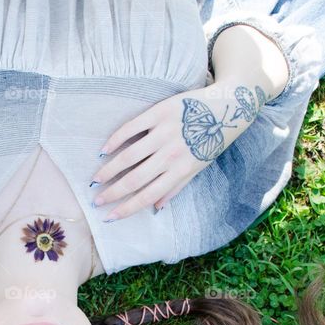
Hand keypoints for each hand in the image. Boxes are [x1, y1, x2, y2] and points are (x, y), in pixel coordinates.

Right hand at [90, 82, 262, 220]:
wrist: (229, 107)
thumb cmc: (213, 141)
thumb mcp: (199, 168)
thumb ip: (176, 188)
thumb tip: (155, 208)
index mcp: (180, 172)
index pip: (147, 196)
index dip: (126, 209)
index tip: (109, 217)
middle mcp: (171, 155)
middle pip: (134, 179)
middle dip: (112, 193)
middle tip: (96, 200)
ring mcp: (164, 133)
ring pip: (128, 156)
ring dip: (108, 170)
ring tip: (96, 179)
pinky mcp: (160, 113)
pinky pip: (131, 128)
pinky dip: (115, 140)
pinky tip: (103, 150)